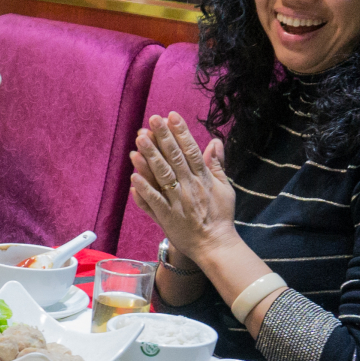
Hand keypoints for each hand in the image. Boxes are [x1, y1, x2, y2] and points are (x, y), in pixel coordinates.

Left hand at [130, 113, 235, 266]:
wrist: (215, 245)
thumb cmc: (220, 216)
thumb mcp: (225, 188)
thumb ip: (217, 165)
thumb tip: (215, 141)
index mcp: (204, 178)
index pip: (191, 150)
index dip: (181, 132)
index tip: (171, 115)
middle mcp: (190, 187)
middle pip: (174, 158)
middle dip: (163, 137)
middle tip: (152, 119)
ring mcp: (178, 202)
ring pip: (162, 176)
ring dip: (150, 157)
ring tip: (139, 140)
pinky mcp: (167, 217)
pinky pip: (154, 201)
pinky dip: (145, 189)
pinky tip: (134, 176)